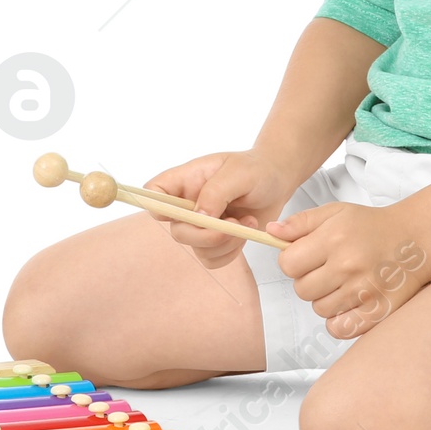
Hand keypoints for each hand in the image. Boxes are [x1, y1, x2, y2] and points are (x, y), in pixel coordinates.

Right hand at [143, 150, 295, 269]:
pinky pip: (213, 260)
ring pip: (198, 249)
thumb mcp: (238, 172)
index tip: (182, 212)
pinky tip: (245, 231)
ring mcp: (201, 225)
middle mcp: (188, 205)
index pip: (154, 193)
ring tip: (246, 221)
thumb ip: (216, 192)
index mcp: (185, 180)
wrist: (276, 181)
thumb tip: (199, 217)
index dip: (158, 206)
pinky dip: (231, 252)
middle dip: (206, 234)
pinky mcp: (216, 242)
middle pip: (178, 231)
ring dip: (226, 242)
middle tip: (231, 224)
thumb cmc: (255, 170)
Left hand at [267, 201, 430, 338]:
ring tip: (342, 283)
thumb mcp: (335, 213)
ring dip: (325, 299)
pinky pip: (339, 328)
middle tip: (327, 269)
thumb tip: (270, 232)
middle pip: (301, 290)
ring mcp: (363, 291)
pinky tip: (348, 302)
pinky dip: (339, 320)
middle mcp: (348, 266)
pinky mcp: (376, 311)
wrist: (416, 238)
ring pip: (319, 309)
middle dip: (308, 280)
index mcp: (334, 239)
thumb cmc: (372, 225)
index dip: (292, 261)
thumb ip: (301, 223)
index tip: (305, 257)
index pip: (288, 264)